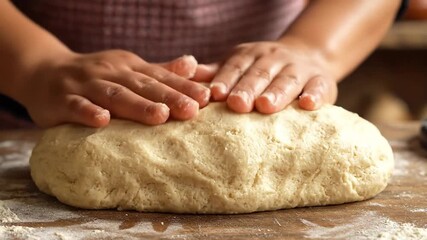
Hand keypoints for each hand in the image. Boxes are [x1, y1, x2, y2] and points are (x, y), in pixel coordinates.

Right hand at [16, 50, 209, 126]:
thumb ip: (160, 69)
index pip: (160, 77)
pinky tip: (102, 121)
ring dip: (137, 105)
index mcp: (129, 67)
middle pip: (143, 86)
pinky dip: (88, 112)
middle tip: (192, 110)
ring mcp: (85, 85)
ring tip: (160, 116)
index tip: (206, 97)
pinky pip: (75, 106)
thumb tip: (194, 65)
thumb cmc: (96, 75)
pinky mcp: (61, 100)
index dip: (183, 87)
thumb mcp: (128, 68)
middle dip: (168, 97)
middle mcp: (110, 73)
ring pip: (114, 95)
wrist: (43, 70)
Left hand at [199, 40, 337, 112]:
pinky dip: (315, 95)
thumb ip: (217, 72)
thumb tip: (186, 76)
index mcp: (251, 55)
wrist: (307, 58)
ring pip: (288, 79)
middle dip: (248, 88)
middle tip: (237, 104)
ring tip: (266, 106)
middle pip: (260, 74)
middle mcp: (275, 58)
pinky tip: (308, 105)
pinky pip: (319, 87)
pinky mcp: (322, 81)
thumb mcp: (240, 64)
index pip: (236, 67)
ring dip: (277, 92)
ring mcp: (300, 68)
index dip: (226, 79)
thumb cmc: (264, 70)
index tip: (216, 95)